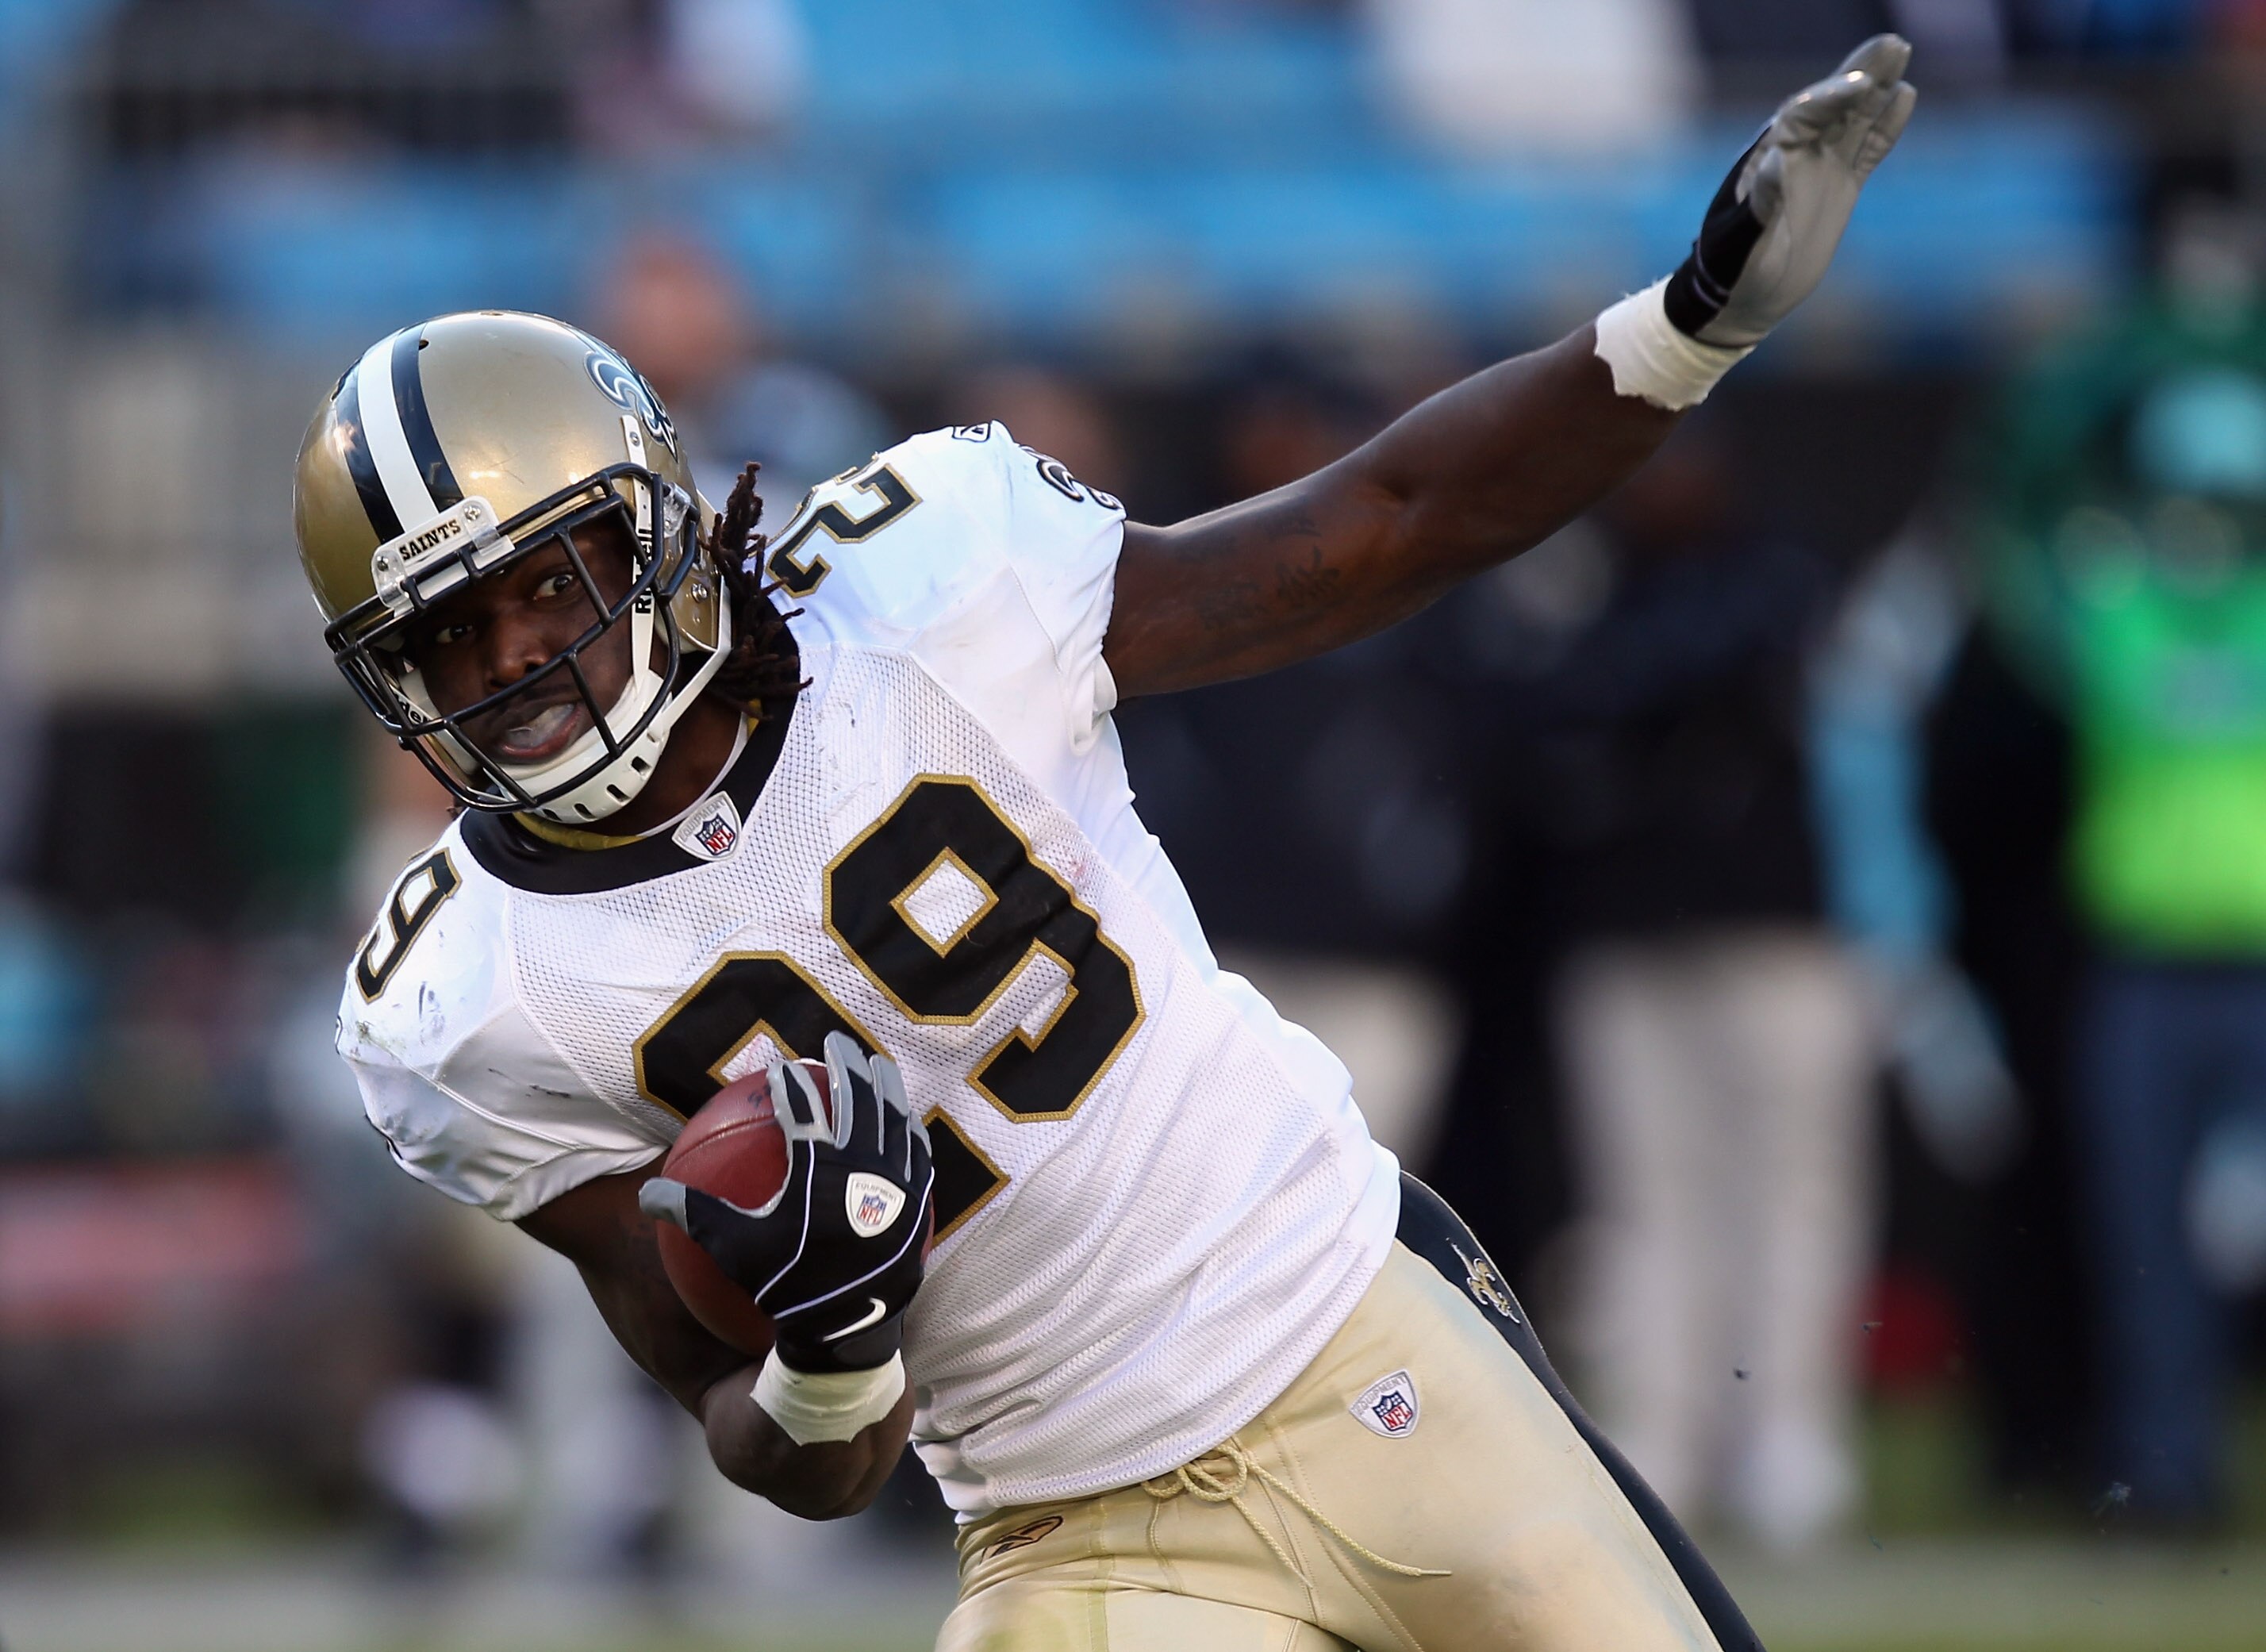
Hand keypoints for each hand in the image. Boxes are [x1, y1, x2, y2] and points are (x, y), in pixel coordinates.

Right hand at [641, 1033, 932, 1372]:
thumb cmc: (785, 1290)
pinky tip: (905, 1121)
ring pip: (893, 1117)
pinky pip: (917, 1153)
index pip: (800, 1109)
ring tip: (876, 1064)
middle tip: (834, 1043)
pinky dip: (909, 1129)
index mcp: (816, 1169)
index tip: (779, 1065)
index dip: (788, 1082)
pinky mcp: (919, 1202)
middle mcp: (861, 1166)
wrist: (845, 1334)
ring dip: (883, 1085)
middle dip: (844, 1064)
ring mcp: (896, 1181)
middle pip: (855, 1098)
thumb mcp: (732, 1252)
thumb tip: (646, 1195)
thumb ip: (692, 1216)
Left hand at [1666, 34, 1916, 348]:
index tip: (1860, 84)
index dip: (1831, 97)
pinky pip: (1867, 149)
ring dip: (1878, 89)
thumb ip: (1761, 205)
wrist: (1739, 297)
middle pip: (1832, 105)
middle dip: (1859, 74)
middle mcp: (1796, 155)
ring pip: (1854, 120)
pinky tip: (1905, 97)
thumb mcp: (1741, 242)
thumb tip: (1781, 162)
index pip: (1802, 116)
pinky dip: (1886, 126)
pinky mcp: (1840, 187)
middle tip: (1891, 45)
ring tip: (1901, 53)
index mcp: (1769, 160)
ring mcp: (1820, 169)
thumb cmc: (1730, 270)